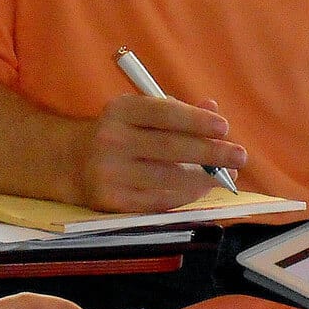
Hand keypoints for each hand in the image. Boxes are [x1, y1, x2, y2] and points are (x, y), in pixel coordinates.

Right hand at [77, 95, 247, 212]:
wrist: (70, 163)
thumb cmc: (118, 133)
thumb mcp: (138, 114)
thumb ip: (175, 110)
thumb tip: (212, 107)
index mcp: (120, 110)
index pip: (164, 113)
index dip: (196, 120)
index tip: (223, 128)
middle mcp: (111, 140)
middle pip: (170, 147)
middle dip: (210, 152)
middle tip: (239, 156)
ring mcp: (109, 172)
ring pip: (166, 178)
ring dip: (202, 179)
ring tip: (226, 176)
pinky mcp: (111, 200)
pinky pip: (156, 201)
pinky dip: (183, 196)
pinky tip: (200, 191)